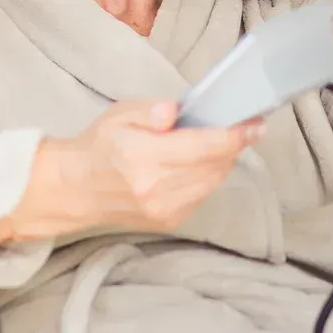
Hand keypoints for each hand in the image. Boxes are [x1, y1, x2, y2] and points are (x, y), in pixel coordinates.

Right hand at [64, 100, 262, 232]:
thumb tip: (176, 111)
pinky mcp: (169, 222)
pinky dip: (208, 177)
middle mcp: (155, 188)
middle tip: (243, 127)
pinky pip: (202, 195)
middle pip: (214, 166)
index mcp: (141, 157)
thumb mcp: (119, 114)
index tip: (255, 125)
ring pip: (212, 182)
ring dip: (223, 161)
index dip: (234, 136)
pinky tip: (200, 163)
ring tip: (221, 142)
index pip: (201, 147)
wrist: (76, 188)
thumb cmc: (99, 146)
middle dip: (233, 146)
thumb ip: (151, 110)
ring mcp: (163, 210)